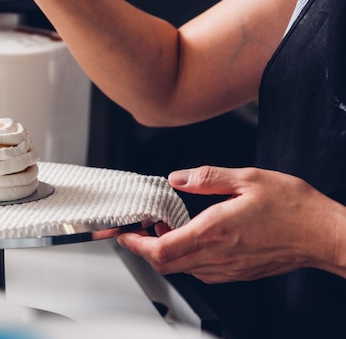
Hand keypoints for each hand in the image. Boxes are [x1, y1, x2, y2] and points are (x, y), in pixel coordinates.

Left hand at [117, 166, 341, 283]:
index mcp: (215, 231)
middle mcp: (218, 255)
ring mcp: (227, 268)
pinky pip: (200, 271)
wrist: (325, 235)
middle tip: (135, 229)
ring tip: (161, 229)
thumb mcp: (249, 178)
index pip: (162, 249)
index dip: (136, 244)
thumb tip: (177, 178)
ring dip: (163, 252)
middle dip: (143, 248)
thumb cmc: (294, 208)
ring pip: (181, 269)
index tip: (124, 233)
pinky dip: (184, 257)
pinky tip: (189, 238)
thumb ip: (207, 178)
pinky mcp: (237, 273)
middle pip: (165, 263)